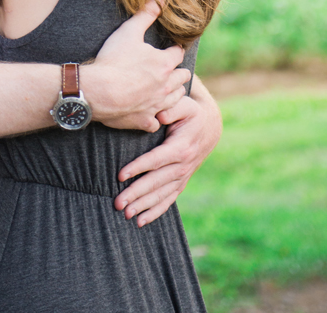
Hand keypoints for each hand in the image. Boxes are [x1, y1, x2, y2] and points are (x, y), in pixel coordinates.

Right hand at [80, 0, 190, 132]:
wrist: (98, 91)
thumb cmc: (114, 60)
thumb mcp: (129, 31)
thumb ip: (146, 14)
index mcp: (164, 63)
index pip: (178, 54)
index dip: (175, 49)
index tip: (171, 48)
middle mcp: (166, 86)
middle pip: (183, 77)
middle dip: (178, 72)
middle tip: (169, 68)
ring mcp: (157, 105)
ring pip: (176, 100)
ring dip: (173, 93)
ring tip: (164, 88)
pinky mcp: (145, 120)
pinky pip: (157, 121)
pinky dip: (155, 116)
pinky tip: (148, 111)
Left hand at [114, 82, 221, 226]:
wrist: (209, 127)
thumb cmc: (191, 113)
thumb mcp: (185, 104)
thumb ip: (172, 108)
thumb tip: (159, 115)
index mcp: (181, 147)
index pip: (156, 160)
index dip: (138, 168)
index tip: (121, 176)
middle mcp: (183, 166)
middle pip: (156, 182)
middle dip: (136, 194)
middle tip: (117, 203)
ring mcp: (183, 177)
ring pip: (161, 195)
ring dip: (143, 206)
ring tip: (125, 214)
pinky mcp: (181, 182)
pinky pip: (168, 200)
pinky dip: (155, 212)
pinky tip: (141, 222)